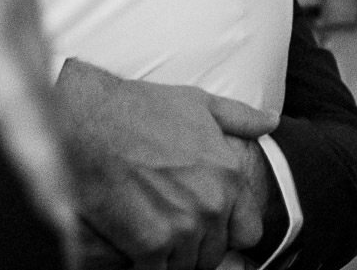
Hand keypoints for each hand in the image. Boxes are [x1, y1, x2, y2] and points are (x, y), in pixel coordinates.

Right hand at [55, 58, 277, 269]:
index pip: (246, 231)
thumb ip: (239, 117)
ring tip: (147, 229)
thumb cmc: (136, 108)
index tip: (201, 220)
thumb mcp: (195, 103)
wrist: (86, 119)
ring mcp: (182, 228)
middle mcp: (212, 205)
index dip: (224, 228)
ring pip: (186, 264)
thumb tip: (270, 122)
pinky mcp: (149, 244)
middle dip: (193, 242)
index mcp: (229, 176)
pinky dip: (145, 262)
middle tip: (165, 221)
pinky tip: (131, 240)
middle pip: (213, 252)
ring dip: (169, 255)